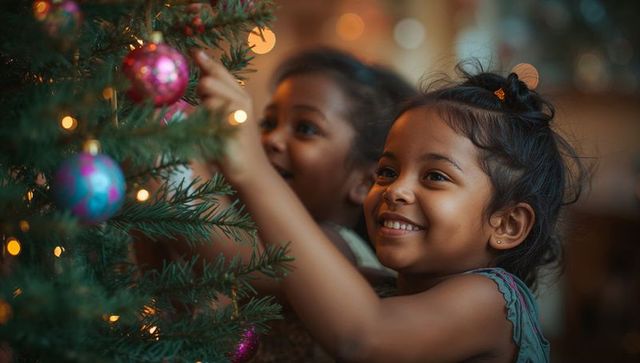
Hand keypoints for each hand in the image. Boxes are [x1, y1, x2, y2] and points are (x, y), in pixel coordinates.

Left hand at [193, 49, 266, 183]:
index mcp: (240, 96)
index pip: (219, 71)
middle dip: (200, 94)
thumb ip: (215, 100)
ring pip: (206, 97)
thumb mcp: (225, 120)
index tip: (194, 51)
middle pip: (207, 81)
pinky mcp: (233, 123)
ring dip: (202, 112)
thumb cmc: (234, 148)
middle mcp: (242, 99)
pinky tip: (215, 137)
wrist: (252, 172)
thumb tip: (200, 83)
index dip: (205, 60)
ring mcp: (238, 111)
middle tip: (206, 111)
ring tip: (214, 129)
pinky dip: (203, 125)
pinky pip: (207, 114)